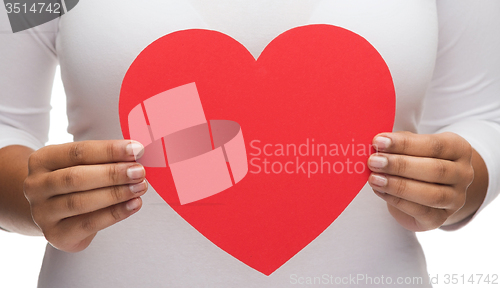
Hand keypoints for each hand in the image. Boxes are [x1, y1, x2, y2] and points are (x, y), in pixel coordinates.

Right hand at [24, 140, 146, 251]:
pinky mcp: (55, 234)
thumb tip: (137, 154)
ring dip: (116, 194)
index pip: (78, 152)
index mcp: (42, 160)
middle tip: (139, 172)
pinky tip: (134, 205)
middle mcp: (36, 185)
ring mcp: (42, 212)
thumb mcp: (83, 164)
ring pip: (81, 202)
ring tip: (140, 187)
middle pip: (77, 177)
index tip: (137, 150)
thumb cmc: (76, 180)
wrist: (54, 211)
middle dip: (113, 174)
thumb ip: (105, 159)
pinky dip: (115, 213)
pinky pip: (88, 224)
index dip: (110, 150)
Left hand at [367, 132, 473, 230]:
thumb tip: (378, 144)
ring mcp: (456, 199)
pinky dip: (397, 201)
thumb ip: (400, 143)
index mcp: (459, 149)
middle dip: (400, 165)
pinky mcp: (440, 219)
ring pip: (431, 195)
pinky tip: (380, 191)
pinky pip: (421, 212)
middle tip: (373, 162)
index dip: (405, 144)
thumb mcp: (412, 147)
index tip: (378, 142)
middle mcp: (463, 174)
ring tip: (374, 179)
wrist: (424, 190)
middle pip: (435, 170)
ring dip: (398, 186)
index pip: (435, 145)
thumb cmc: (416, 160)